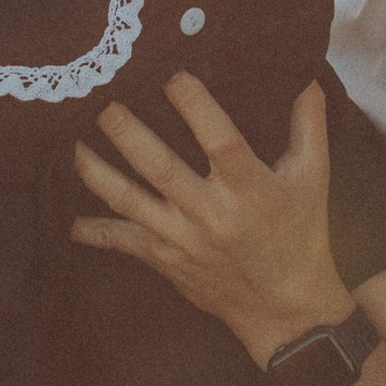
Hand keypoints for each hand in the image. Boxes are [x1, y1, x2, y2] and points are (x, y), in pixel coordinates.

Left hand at [71, 72, 343, 358]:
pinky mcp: (167, 260)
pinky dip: (96, 232)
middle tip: (105, 107)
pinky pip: (125, 243)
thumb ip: (309, 127)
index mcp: (251, 188)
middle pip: (161, 168)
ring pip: (131, 202)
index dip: (195, 108)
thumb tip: (307, 78)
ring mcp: (184, 239)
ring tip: (76, 147)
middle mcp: (212, 213)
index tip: (174, 78)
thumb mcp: (313, 179)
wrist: (284, 307)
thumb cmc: (301, 233)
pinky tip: (73, 223)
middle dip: (128, 135)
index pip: (220, 141)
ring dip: (99, 174)